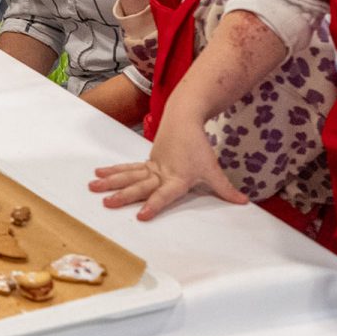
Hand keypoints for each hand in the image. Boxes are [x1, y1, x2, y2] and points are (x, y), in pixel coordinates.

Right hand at [89, 109, 246, 220]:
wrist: (184, 119)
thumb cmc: (198, 146)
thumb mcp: (213, 169)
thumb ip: (225, 189)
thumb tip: (243, 203)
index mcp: (177, 178)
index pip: (165, 195)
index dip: (154, 205)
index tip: (141, 215)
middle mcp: (161, 173)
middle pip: (140, 185)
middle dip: (123, 194)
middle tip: (107, 202)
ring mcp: (152, 166)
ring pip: (129, 175)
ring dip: (111, 182)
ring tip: (93, 187)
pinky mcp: (147, 161)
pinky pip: (128, 168)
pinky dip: (114, 171)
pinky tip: (99, 174)